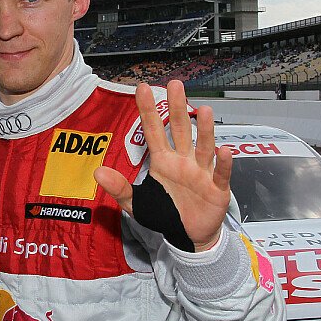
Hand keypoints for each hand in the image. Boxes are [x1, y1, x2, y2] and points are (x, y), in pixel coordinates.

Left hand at [94, 80, 231, 251]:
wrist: (189, 236)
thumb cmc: (165, 213)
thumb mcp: (136, 203)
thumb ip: (119, 188)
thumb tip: (97, 172)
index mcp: (163, 161)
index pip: (153, 132)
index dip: (148, 111)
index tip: (142, 89)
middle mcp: (183, 160)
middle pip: (180, 130)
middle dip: (178, 108)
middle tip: (175, 84)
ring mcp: (201, 172)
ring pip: (203, 147)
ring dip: (204, 130)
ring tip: (203, 109)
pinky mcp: (217, 188)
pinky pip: (220, 174)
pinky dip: (223, 163)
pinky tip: (224, 150)